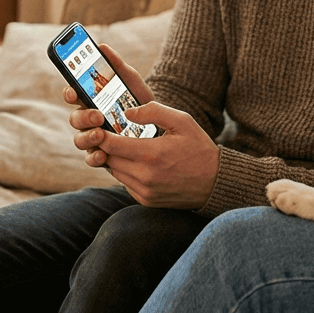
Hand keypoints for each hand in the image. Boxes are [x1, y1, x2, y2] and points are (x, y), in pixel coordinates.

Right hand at [66, 43, 156, 167]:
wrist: (160, 123)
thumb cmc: (138, 99)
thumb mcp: (130, 80)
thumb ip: (117, 65)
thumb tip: (102, 46)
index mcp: (90, 99)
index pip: (72, 95)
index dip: (69, 93)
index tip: (74, 91)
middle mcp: (88, 119)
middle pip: (74, 119)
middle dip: (83, 117)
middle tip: (98, 115)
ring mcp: (93, 137)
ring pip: (79, 139)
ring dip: (87, 137)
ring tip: (100, 134)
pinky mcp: (102, 154)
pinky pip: (91, 158)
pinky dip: (94, 157)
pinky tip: (102, 155)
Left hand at [71, 45, 217, 208]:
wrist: (215, 183)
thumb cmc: (199, 148)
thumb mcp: (182, 121)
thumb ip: (153, 111)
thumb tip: (127, 112)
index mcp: (152, 154)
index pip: (110, 144)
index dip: (100, 134)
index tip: (98, 126)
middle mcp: (145, 176)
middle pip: (109, 159)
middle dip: (107, 146)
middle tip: (110, 134)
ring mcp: (145, 191)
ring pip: (115, 172)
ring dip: (116, 159)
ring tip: (126, 147)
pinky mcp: (146, 200)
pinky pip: (125, 184)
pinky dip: (126, 172)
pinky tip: (138, 163)